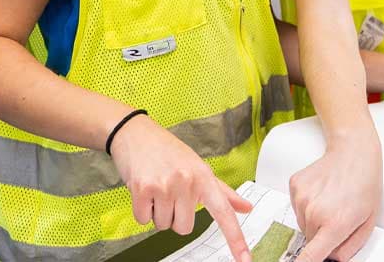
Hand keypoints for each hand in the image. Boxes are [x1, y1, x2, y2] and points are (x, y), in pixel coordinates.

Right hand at [110, 114, 253, 261]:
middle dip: (175, 215)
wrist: (136, 133)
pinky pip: (144, 220)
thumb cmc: (170, 152)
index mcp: (204, 178)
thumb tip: (247, 208)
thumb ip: (224, 193)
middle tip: (170, 193)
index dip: (236, 239)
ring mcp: (165, 185)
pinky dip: (142, 210)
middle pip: (184, 228)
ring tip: (157, 188)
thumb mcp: (199, 168)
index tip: (246, 259)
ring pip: (164, 226)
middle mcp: (187, 181)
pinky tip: (144, 190)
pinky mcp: (143, 188)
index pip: (224, 212)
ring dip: (158, 212)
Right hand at [289, 128, 381, 261]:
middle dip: (322, 234)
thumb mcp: (368, 221)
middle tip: (338, 215)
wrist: (354, 151)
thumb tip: (334, 259)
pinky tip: (322, 191)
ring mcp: (302, 198)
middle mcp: (314, 212)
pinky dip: (307, 203)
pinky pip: (297, 206)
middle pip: (310, 238)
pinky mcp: (294, 186)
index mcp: (335, 224)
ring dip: (314, 218)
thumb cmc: (365, 183)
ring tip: (331, 200)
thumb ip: (350, 247)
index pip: (310, 257)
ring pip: (303, 222)